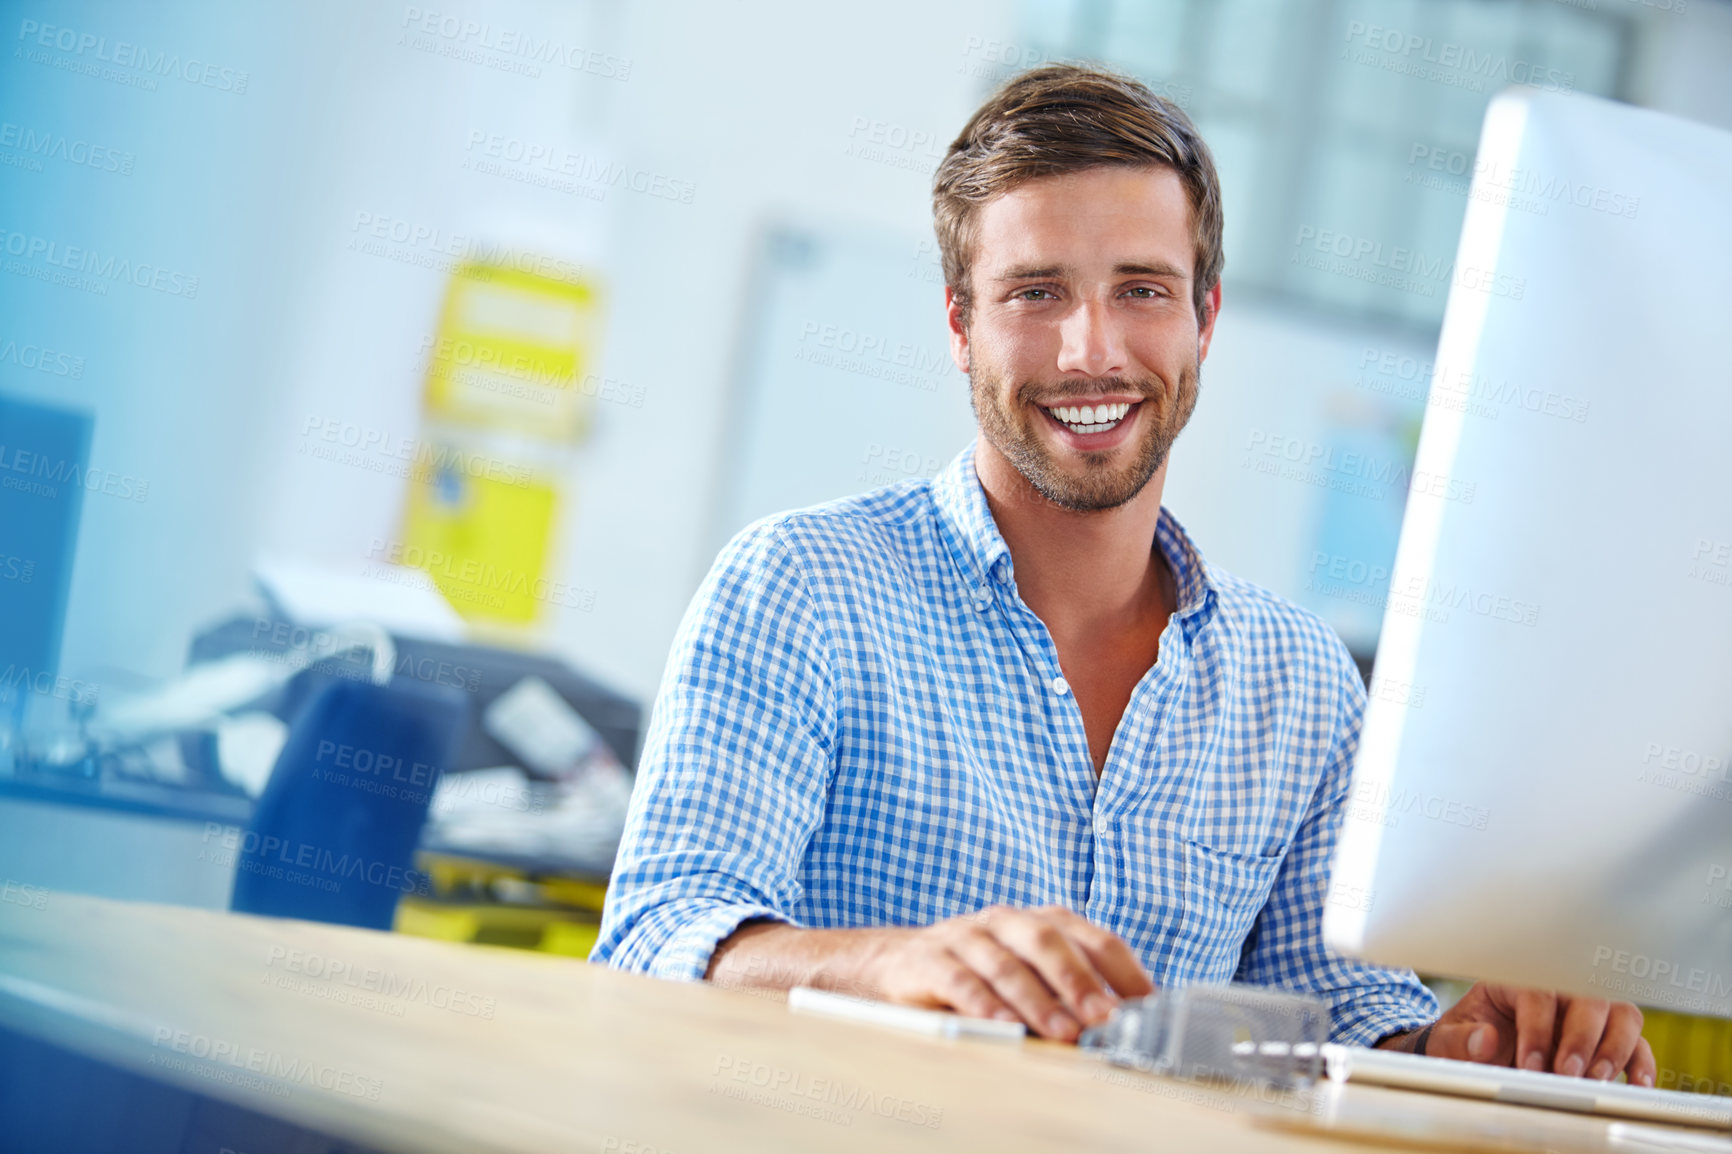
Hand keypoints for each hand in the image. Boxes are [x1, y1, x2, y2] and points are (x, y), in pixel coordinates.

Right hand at [862, 905, 1154, 1041]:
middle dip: (1080, 981)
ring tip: (1063, 1031)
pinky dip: (985, 1004)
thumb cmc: (978, 974)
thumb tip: (1124, 1024)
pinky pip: (960, 981)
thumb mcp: (1028, 975)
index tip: (1147, 1005)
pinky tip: (1004, 1026)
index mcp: (1039, 922)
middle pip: (1048, 941)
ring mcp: (966, 937)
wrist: (896, 963)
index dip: (1123, 970)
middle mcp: (1005, 922)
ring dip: (1038, 1000)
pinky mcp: (930, 961)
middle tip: (1104, 1017)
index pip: (1092, 936)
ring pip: (1006, 963)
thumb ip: (1068, 992)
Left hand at [1380, 982, 1655, 1084]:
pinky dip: (1639, 1061)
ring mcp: (1587, 1013)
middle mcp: (1559, 991)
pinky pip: (1636, 1043)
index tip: (1530, 1065)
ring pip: (1621, 1014)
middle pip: (1588, 999)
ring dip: (1614, 1048)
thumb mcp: (1451, 1037)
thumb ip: (1462, 1038)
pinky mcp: (1607, 1037)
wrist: (1475, 1050)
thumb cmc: (1467, 1037)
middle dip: (1581, 1039)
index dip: (1537, 1030)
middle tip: (1568, 1074)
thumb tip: (1484, 1039)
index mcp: (1517, 981)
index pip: (1538, 994)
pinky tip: (1635, 1082)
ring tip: (1596, 1080)